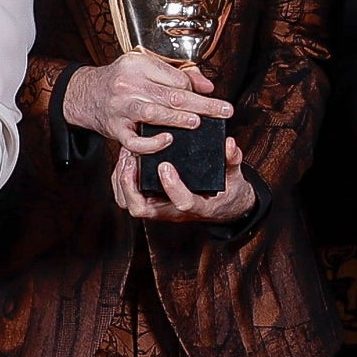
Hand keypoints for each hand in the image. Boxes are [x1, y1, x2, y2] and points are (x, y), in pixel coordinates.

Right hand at [63, 52, 233, 158]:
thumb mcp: (144, 67)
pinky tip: (167, 141)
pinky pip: (134, 140)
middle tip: (224, 111)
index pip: (175, 78)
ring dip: (179, 119)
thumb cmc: (120, 81)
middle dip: (201, 105)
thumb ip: (177, 74)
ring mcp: (120, 108)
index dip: (194, 90)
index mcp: (138, 65)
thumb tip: (207, 86)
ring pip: (154, 113)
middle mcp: (128, 84)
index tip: (210, 100)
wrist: (85, 94)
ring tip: (198, 122)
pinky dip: (151, 143)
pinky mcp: (115, 129)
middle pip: (171, 95)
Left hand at [110, 134, 256, 224]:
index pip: (183, 202)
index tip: (165, 166)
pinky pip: (128, 197)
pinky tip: (127, 158)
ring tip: (127, 154)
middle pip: (141, 209)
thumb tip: (230, 144)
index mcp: (197, 206)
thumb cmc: (227, 193)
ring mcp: (160, 208)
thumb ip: (232, 162)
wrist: (222, 207)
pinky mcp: (152, 201)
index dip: (172, 187)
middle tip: (131, 159)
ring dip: (123, 181)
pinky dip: (122, 179)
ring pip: (130, 204)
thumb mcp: (234, 178)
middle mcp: (173, 211)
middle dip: (130, 185)